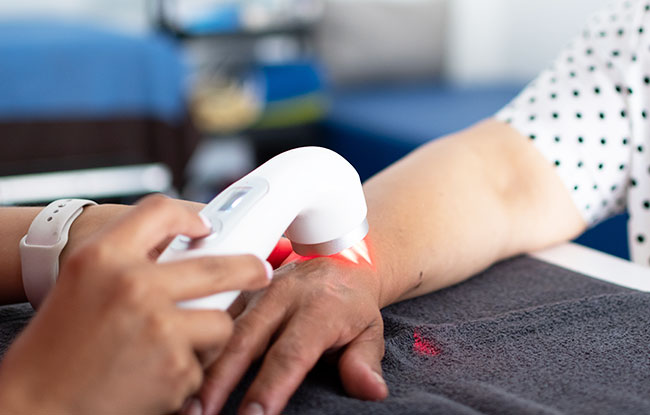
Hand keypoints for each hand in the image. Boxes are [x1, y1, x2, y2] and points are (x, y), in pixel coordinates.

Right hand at [0, 195, 269, 414]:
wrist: (37, 405)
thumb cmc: (58, 344)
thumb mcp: (84, 282)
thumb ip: (130, 256)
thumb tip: (192, 240)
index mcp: (104, 257)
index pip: (160, 211)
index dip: (190, 216)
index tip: (208, 226)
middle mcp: (134, 286)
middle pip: (217, 265)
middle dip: (248, 268)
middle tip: (261, 270)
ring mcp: (159, 328)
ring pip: (220, 322)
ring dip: (210, 334)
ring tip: (176, 345)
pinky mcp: (176, 369)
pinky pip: (203, 362)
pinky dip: (189, 369)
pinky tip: (156, 373)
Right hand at [199, 248, 388, 414]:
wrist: (339, 259)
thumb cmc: (350, 302)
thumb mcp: (369, 331)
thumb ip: (364, 362)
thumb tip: (371, 390)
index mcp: (318, 308)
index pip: (291, 353)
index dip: (271, 386)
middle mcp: (283, 297)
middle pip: (246, 339)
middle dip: (220, 380)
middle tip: (200, 413)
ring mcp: (257, 292)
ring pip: (223, 327)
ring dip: (202, 363)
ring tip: (184, 398)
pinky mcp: (241, 293)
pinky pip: (215, 317)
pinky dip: (199, 343)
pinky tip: (184, 367)